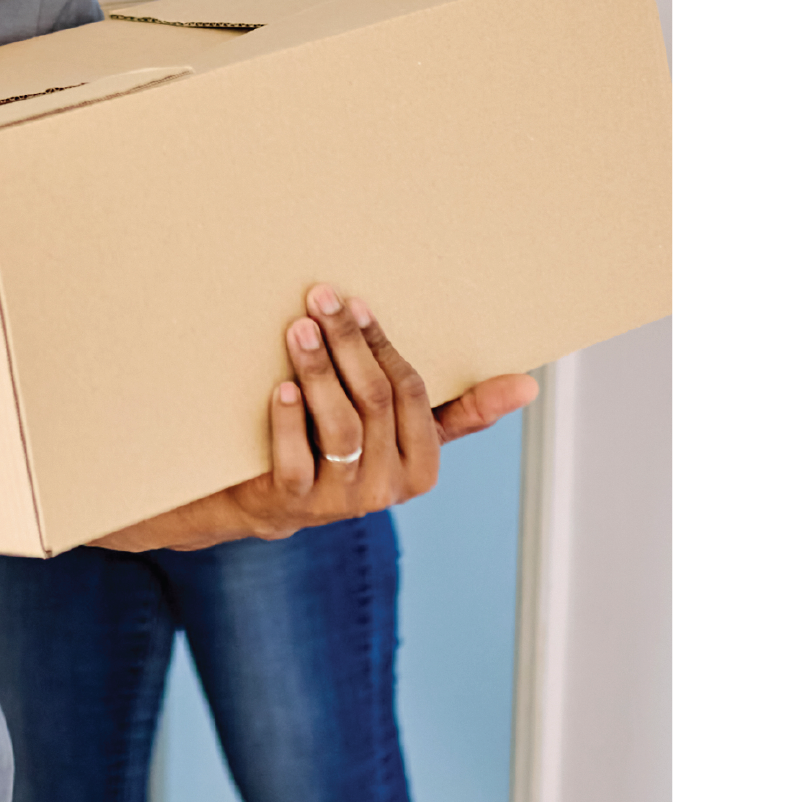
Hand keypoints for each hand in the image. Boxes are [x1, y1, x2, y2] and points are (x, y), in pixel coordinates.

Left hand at [93, 287, 538, 553]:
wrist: (270, 497)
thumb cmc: (342, 447)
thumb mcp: (396, 433)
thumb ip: (458, 410)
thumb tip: (531, 384)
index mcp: (422, 467)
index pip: (412, 393)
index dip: (384, 345)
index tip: (357, 304)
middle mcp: (389, 489)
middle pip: (376, 400)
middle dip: (349, 343)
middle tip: (321, 298)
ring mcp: (342, 500)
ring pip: (341, 426)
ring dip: (319, 371)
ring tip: (299, 329)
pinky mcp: (296, 503)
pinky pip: (296, 460)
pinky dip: (290, 421)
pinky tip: (282, 387)